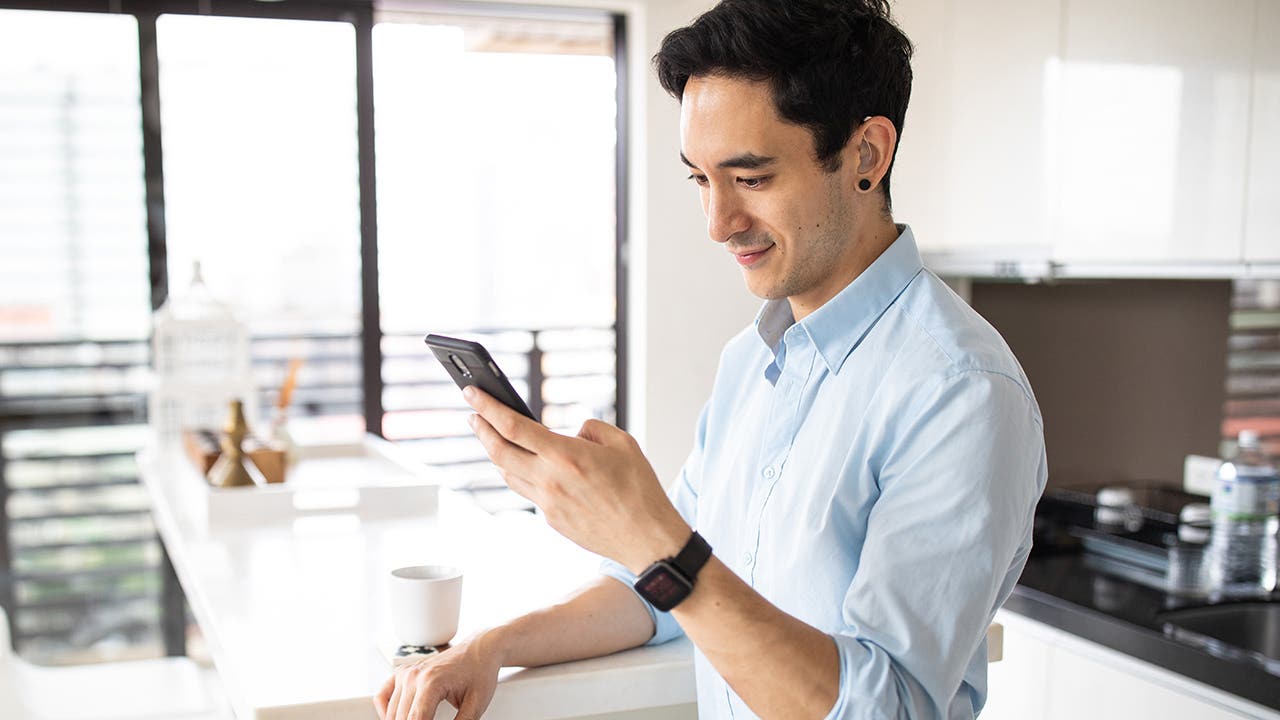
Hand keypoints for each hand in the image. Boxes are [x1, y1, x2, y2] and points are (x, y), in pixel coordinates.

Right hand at [373, 636, 500, 719]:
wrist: (479, 650)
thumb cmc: (479, 672)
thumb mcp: (476, 704)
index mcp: (432, 682)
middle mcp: (414, 676)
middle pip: (402, 719)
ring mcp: (406, 673)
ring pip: (391, 713)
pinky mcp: (402, 673)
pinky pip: (382, 697)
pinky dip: (386, 712)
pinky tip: (398, 718)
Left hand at [464, 387, 689, 572]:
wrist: (646, 539)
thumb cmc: (640, 489)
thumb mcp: (623, 443)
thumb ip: (591, 429)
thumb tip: (572, 433)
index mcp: (565, 456)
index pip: (513, 427)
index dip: (488, 407)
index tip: (472, 393)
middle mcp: (549, 481)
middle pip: (498, 452)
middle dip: (482, 430)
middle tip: (474, 415)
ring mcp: (548, 504)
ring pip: (509, 474)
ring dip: (498, 454)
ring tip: (496, 438)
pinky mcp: (552, 520)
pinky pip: (529, 492)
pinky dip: (524, 475)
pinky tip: (531, 467)